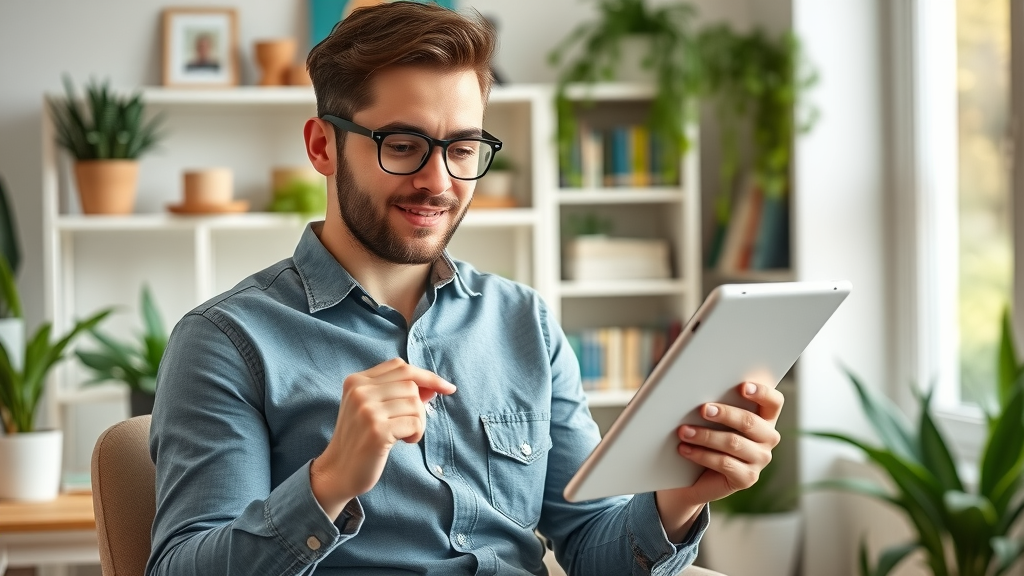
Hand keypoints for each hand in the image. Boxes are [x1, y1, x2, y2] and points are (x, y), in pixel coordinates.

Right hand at [310, 357, 456, 517]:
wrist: (339, 472)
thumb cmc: (361, 440)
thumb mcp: (374, 410)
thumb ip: (399, 394)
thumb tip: (434, 386)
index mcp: (356, 381)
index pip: (400, 366)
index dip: (427, 376)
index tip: (447, 388)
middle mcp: (360, 391)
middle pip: (410, 384)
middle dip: (420, 405)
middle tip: (412, 425)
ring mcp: (367, 410)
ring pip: (415, 403)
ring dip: (419, 422)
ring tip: (405, 435)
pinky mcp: (377, 430)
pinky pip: (415, 423)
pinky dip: (417, 434)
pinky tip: (405, 442)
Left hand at [655, 381, 783, 540]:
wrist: (697, 476)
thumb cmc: (708, 437)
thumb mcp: (715, 419)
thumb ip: (718, 404)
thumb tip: (701, 390)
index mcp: (765, 418)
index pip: (774, 402)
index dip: (762, 392)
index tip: (742, 387)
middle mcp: (768, 439)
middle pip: (750, 422)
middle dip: (725, 413)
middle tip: (703, 409)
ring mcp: (760, 460)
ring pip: (733, 443)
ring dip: (705, 436)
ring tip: (683, 431)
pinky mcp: (747, 478)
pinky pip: (724, 463)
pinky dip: (701, 454)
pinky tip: (685, 449)